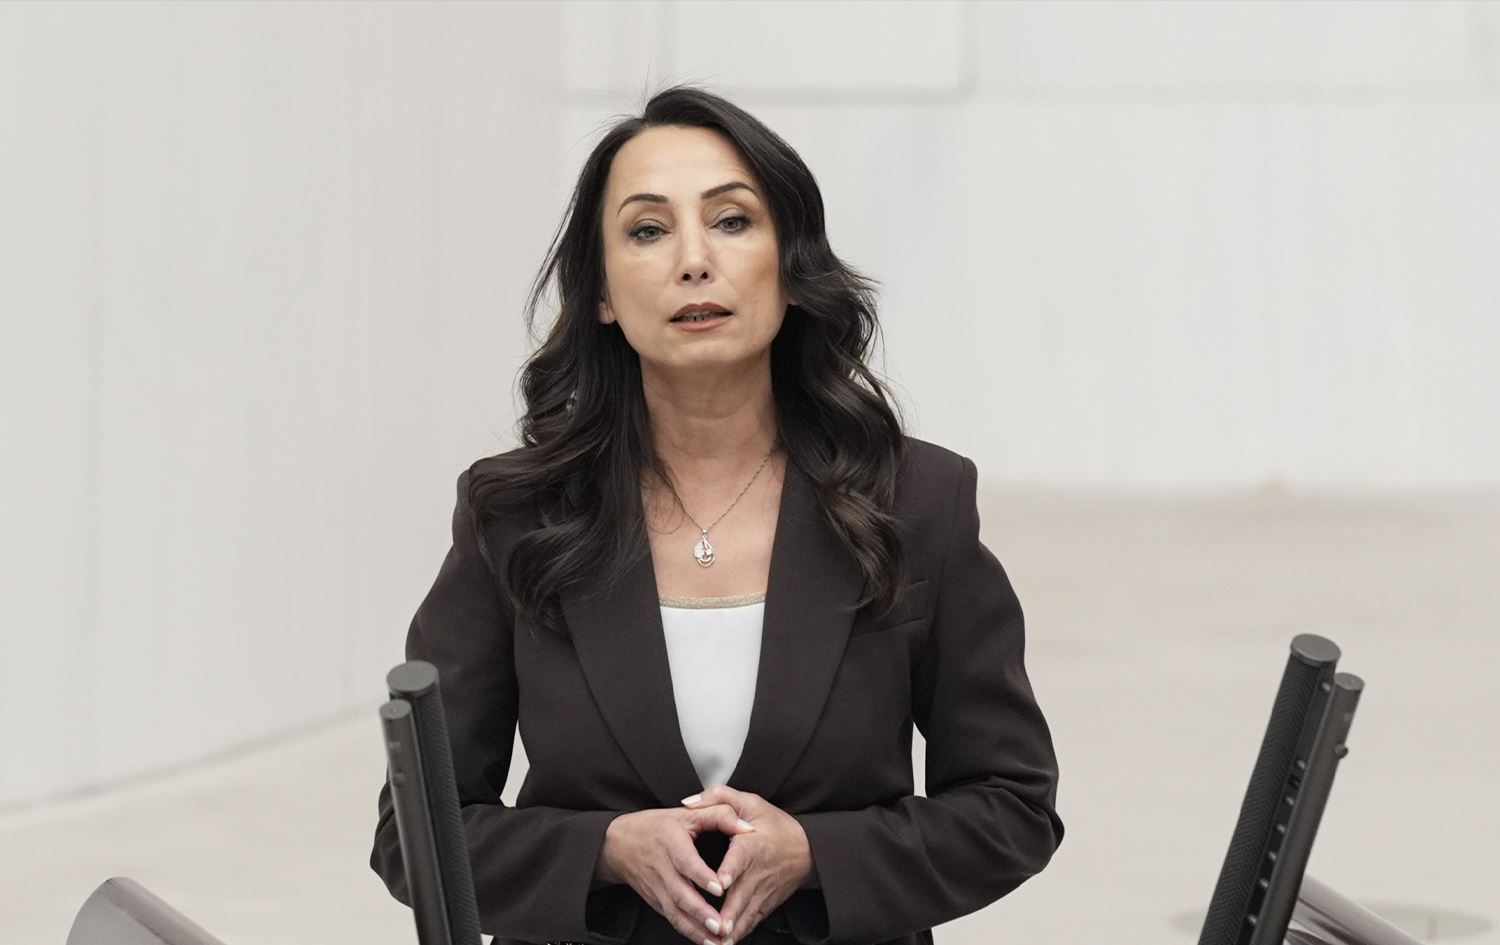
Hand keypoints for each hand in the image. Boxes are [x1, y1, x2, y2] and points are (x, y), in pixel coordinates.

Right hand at [600, 804, 755, 944]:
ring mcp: (657, 887)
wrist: (618, 844)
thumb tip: (747, 828)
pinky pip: (672, 919)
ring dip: (695, 929)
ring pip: (675, 912)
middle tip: (720, 925)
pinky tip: (705, 941)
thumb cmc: (658, 826)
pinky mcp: (656, 901)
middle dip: (700, 912)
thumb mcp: (688, 812)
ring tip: (715, 940)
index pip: (685, 860)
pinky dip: (688, 932)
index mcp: (670, 841)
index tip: (719, 887)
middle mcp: (661, 867)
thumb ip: (720, 815)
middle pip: (679, 893)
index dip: (701, 875)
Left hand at [681, 785, 814, 944]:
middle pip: (741, 895)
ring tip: (718, 943)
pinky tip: (727, 943)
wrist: (808, 849)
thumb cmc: (776, 825)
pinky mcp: (766, 904)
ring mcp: (763, 891)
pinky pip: (752, 921)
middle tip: (715, 927)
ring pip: (746, 914)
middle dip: (728, 913)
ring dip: (732, 930)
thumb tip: (687, 803)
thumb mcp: (750, 802)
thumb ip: (718, 797)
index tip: (720, 884)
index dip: (730, 870)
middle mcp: (757, 871)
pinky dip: (740, 933)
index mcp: (752, 844)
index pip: (740, 858)